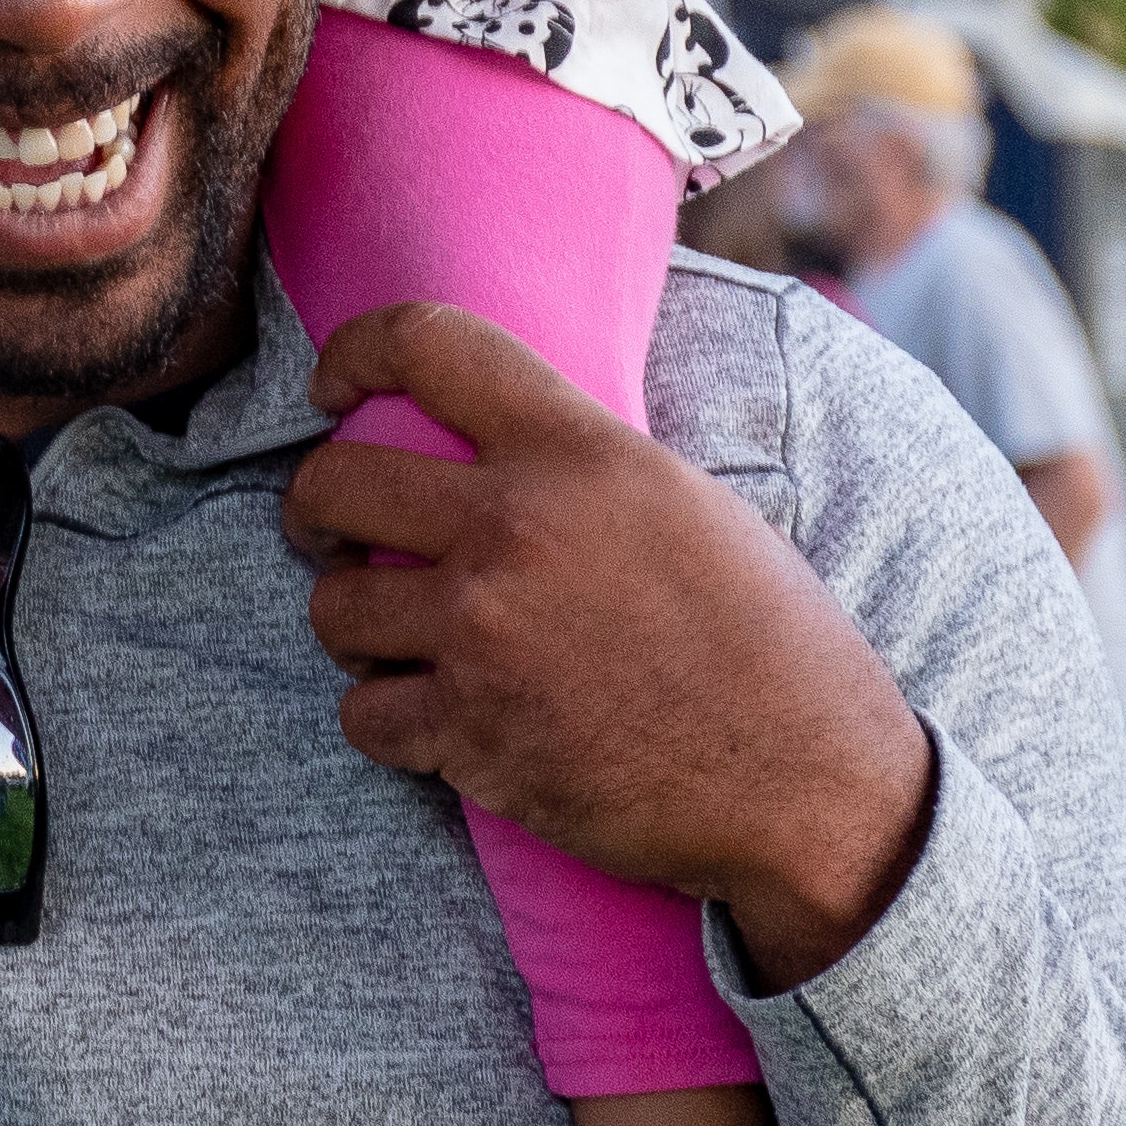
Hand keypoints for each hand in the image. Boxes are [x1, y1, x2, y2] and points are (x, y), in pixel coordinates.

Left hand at [286, 306, 935, 994]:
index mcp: (579, 451)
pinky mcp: (471, 735)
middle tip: (333, 535)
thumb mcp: (683, 502)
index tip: (331, 393)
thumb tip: (486, 443)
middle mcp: (516, 528)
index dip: (351, 353)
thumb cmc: (767, 641)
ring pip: (331, 607)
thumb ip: (576, 463)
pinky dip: (386, 722)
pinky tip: (435, 721)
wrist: (809, 783)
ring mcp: (484, 633)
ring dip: (354, 625)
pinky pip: (361, 714)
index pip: (424, 343)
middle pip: (333, 482)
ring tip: (397, 639)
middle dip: (316, 511)